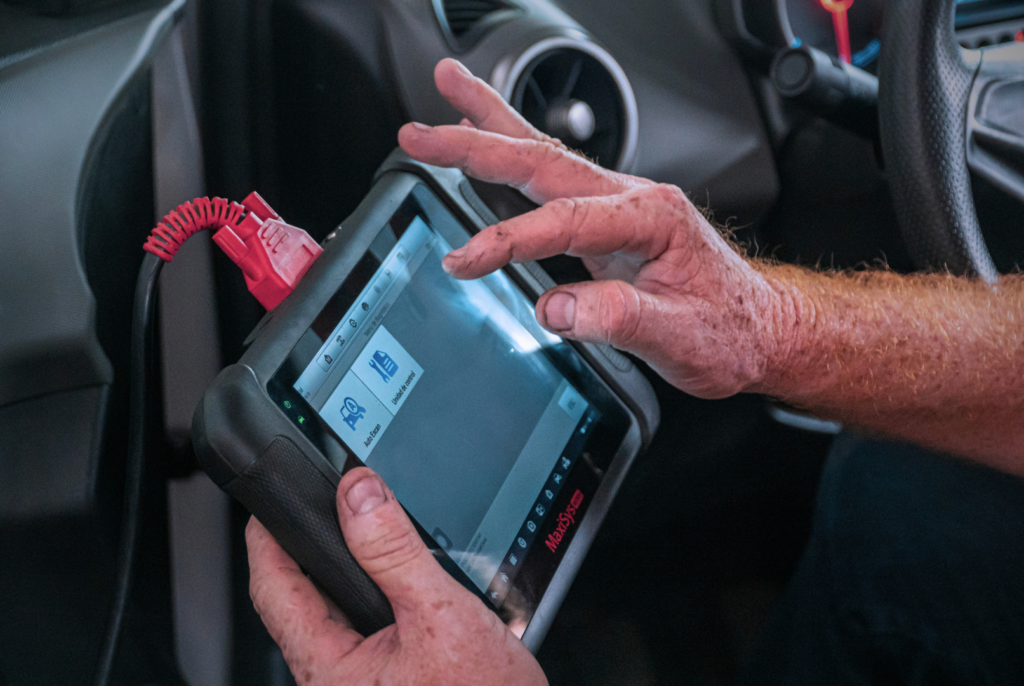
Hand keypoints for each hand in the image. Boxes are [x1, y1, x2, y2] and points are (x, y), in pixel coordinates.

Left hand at [247, 467, 547, 685]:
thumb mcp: (440, 611)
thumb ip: (395, 552)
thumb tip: (359, 495)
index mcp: (328, 669)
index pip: (273, 588)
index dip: (266, 536)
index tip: (272, 499)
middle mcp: (334, 680)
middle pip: (298, 598)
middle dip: (309, 547)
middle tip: (323, 503)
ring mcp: (358, 681)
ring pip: (332, 613)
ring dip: (345, 570)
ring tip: (361, 530)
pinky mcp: (384, 679)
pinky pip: (360, 628)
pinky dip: (371, 592)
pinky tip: (394, 578)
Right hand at [398, 59, 790, 397]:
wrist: (762, 328)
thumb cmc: (730, 328)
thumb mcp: (679, 335)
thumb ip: (616, 317)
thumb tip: (555, 309)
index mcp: (650, 217)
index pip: (563, 221)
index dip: (509, 239)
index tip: (466, 259)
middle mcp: (632, 198)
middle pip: (541, 160)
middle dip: (475, 142)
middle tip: (419, 132)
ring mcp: (618, 204)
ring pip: (544, 155)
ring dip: (491, 124)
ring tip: (448, 89)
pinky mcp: (608, 220)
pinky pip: (553, 179)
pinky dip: (514, 152)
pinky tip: (491, 141)